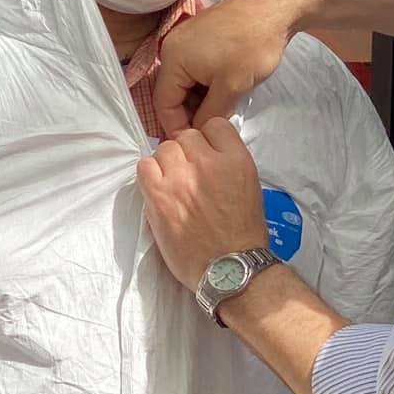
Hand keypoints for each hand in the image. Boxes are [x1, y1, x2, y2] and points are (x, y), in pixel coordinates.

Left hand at [135, 119, 268, 290]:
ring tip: (173, 185)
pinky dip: (150, 175)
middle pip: (186, 137)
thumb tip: (205, 152)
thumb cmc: (242, 234)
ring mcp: (181, 179)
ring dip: (167, 164)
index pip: (215, 125)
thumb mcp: (249, 187)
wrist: (229, 269)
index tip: (205, 155)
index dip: (208, 140)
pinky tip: (159, 190)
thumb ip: (228, 164)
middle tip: (189, 176)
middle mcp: (208, 164)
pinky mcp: (159, 196)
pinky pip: (144, 166)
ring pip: (164, 149)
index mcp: (236, 161)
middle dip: (186, 154)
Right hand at [155, 0, 303, 131]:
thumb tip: (198, 132)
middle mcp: (172, 47)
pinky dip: (204, 85)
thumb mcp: (232, 87)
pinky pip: (194, 69)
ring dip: (198, 100)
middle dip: (188, 114)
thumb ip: (210, 114)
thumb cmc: (252, 47)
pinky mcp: (201, 36)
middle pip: (171, 92)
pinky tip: (221, 95)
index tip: (194, 145)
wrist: (276, 8)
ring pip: (184, 82)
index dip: (176, 127)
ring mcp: (186, 39)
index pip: (163, 103)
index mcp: (172, 58)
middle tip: (207, 134)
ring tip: (217, 115)